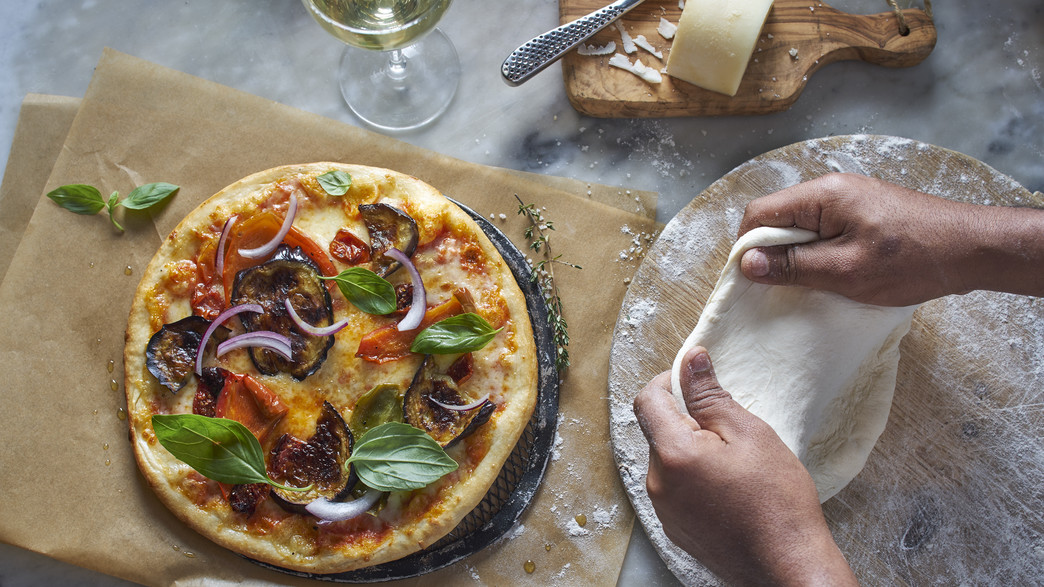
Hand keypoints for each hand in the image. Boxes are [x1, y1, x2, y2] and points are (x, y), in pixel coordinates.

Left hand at [634, 347, 856, 585]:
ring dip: (691, 451)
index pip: (647, 400)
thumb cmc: (776, 501)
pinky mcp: (675, 528)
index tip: (691, 380)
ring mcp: (664, 510)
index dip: (667, 382)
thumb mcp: (749, 433)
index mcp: (672, 453)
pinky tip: (728, 489)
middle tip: (728, 430)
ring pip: (668, 461)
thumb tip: (691, 361)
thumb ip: (711, 395)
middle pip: (658, 432)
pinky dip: (694, 479)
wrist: (787, 566)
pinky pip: (675, 489)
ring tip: (734, 464)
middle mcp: (657, 483)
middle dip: (686, 421)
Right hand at [737, 173, 992, 305]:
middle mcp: (831, 189)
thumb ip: (794, 265)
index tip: (754, 279)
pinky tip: (833, 275)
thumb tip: (748, 264)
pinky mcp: (862, 213)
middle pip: (778, 217)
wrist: (972, 249)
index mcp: (822, 195)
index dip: (749, 246)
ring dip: (798, 255)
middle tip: (784, 287)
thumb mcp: (845, 271)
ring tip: (812, 283)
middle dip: (774, 252)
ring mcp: (848, 199)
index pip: (760, 212)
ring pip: (801, 226)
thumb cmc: (912, 260)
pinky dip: (819, 252)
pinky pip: (823, 230)